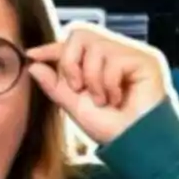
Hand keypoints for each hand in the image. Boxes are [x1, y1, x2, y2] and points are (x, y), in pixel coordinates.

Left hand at [26, 27, 167, 145]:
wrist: (135, 144)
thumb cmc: (111, 128)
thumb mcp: (74, 105)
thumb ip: (54, 85)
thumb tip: (34, 65)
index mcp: (101, 62)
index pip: (73, 43)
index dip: (52, 47)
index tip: (32, 55)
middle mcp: (117, 53)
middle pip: (81, 34)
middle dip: (71, 62)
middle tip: (77, 88)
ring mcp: (133, 54)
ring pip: (95, 46)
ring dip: (91, 79)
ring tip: (102, 99)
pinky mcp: (146, 60)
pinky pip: (114, 59)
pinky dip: (108, 83)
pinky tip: (117, 99)